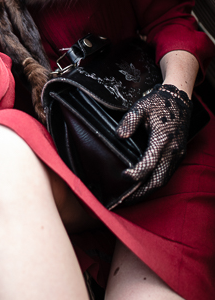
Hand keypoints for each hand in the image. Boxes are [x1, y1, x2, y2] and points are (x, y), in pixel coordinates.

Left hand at [116, 83, 192, 199]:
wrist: (178, 99)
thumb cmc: (158, 103)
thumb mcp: (140, 108)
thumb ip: (129, 121)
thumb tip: (119, 136)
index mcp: (162, 139)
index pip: (149, 164)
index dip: (136, 173)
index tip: (123, 176)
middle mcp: (172, 150)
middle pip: (158, 179)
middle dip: (142, 192)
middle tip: (125, 200)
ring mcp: (177, 154)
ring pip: (164, 179)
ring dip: (149, 190)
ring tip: (133, 198)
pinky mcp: (178, 154)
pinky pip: (167, 174)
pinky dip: (156, 183)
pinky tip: (145, 186)